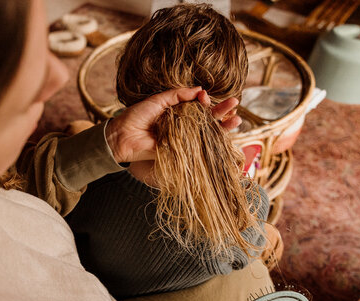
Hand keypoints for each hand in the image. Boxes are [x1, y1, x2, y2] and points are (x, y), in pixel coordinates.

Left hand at [106, 87, 241, 162]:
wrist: (122, 136)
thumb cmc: (137, 116)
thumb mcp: (158, 100)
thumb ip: (178, 95)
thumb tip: (200, 90)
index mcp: (178, 112)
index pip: (198, 106)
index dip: (206, 101)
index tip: (207, 96)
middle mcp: (183, 125)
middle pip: (207, 118)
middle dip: (222, 111)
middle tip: (235, 103)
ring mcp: (183, 139)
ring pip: (207, 132)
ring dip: (223, 126)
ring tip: (237, 119)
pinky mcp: (181, 151)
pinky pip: (198, 147)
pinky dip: (211, 142)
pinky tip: (224, 135)